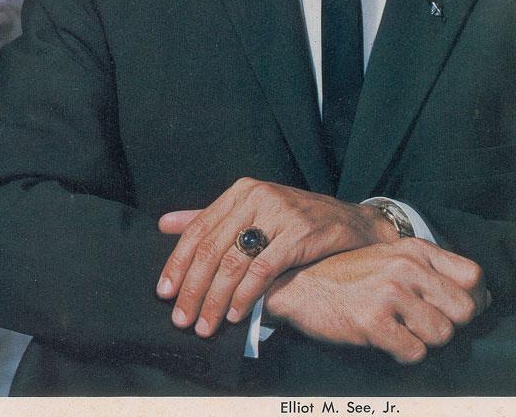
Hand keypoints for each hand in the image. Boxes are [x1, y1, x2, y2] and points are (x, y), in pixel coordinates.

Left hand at [156, 177, 397, 335]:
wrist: (351, 223)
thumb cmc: (295, 220)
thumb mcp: (252, 211)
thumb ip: (210, 218)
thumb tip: (164, 224)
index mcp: (241, 190)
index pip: (199, 229)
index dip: (177, 263)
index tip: (164, 293)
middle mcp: (257, 196)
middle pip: (212, 248)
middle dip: (193, 289)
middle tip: (181, 319)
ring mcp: (279, 213)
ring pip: (234, 262)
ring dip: (215, 300)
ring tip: (205, 325)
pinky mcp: (299, 233)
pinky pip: (262, 270)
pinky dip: (245, 296)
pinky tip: (235, 315)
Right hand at [265, 239, 487, 363]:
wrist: (302, 283)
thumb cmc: (353, 274)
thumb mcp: (395, 257)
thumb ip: (432, 269)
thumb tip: (481, 296)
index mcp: (416, 249)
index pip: (474, 276)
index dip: (475, 299)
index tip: (458, 310)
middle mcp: (407, 267)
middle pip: (465, 310)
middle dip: (451, 324)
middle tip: (427, 325)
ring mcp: (390, 293)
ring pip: (442, 335)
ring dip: (426, 340)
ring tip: (402, 330)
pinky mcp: (373, 322)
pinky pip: (415, 352)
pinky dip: (405, 354)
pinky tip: (388, 340)